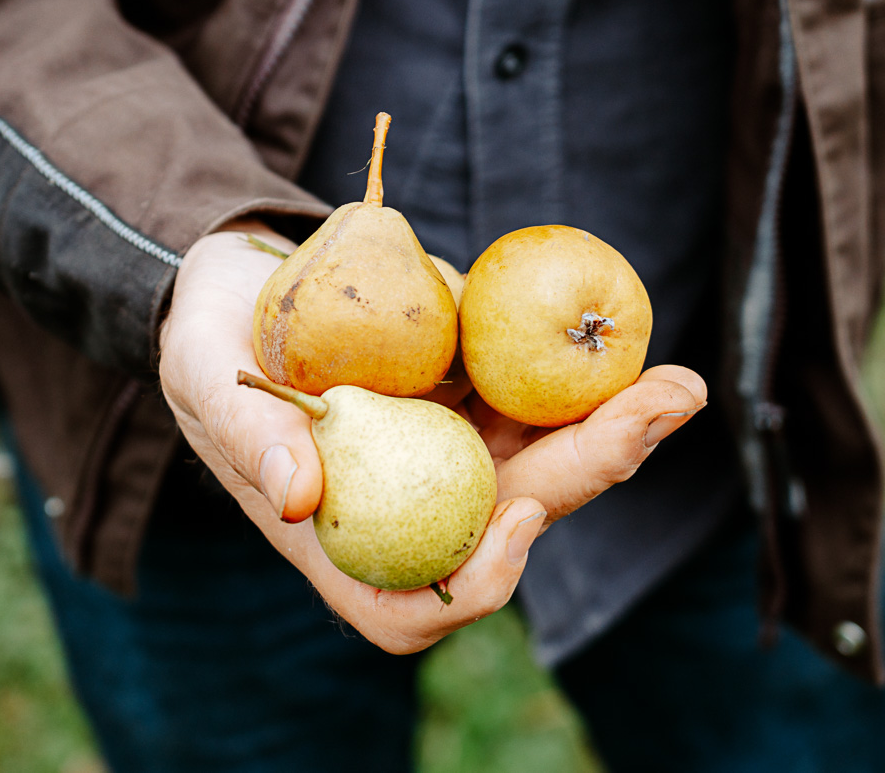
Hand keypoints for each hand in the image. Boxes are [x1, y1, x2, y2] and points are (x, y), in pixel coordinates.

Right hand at [158, 223, 702, 652]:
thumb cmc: (208, 340)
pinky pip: (538, 401)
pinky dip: (587, 381)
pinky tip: (633, 349)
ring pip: (545, 460)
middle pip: (512, 519)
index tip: (517, 518)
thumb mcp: (206, 379)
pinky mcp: (470, 396)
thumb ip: (249, 437)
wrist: (236, 281)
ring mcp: (448, 449)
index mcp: (342, 531)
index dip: (475, 582)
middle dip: (593, 471)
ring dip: (618, 428)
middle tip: (660, 410)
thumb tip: (300, 500)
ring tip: (678, 385)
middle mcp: (409, 502)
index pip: (411, 602)